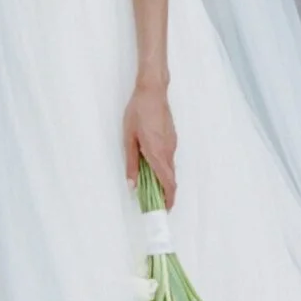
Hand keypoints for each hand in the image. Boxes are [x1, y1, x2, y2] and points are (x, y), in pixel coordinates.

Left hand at [123, 79, 177, 208]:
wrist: (153, 90)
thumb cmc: (138, 112)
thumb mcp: (128, 138)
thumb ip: (131, 163)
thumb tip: (132, 185)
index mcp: (157, 153)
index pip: (168, 183)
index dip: (168, 199)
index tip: (164, 210)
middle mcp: (168, 151)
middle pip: (171, 178)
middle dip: (164, 193)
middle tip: (153, 202)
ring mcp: (172, 144)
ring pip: (170, 168)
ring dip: (163, 179)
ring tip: (148, 184)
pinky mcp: (172, 138)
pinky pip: (169, 158)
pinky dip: (163, 167)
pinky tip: (151, 164)